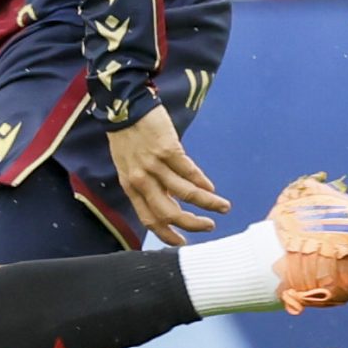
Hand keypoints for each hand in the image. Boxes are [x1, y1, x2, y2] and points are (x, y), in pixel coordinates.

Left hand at [107, 106, 232, 245]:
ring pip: (186, 194)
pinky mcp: (168, 149)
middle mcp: (141, 180)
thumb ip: (148, 184)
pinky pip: (190, 172)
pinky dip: (203, 183)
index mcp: (131, 186)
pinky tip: (212, 188)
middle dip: (192, 225)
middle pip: (169, 213)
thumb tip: (173, 201)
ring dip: (208, 203)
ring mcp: (155, 165)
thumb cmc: (127, 135)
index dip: (167, 234)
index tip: (183, 242)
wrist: (124, 105)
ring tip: (223, 207)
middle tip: (209, 227)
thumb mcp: (130, 165)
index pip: (149, 219)